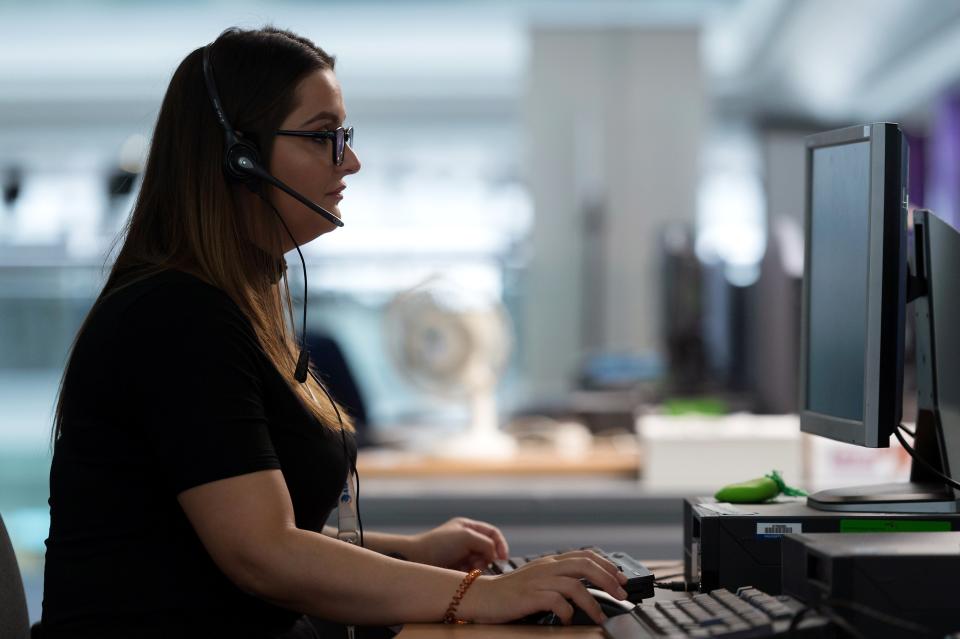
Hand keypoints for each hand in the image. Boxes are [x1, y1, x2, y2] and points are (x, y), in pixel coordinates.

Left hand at [407, 517, 509, 569]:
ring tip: (469, 570)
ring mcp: (461, 554)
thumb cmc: (440, 544)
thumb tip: (494, 556)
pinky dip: (472, 573)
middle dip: (487, 558)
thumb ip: (486, 543)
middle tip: (479, 565)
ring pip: (481, 562)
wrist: (417, 559)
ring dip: (479, 567)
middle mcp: (466, 539)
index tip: (503, 558)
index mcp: (468, 526)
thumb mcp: (466, 537)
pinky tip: (464, 574)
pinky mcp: (456, 568)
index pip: (492, 533)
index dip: (501, 544)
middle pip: (488, 549)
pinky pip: (472, 571)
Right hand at [458, 549, 629, 624]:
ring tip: (600, 616)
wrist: (482, 595)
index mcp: (551, 561)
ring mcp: (539, 581)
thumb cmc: (511, 591)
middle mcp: (547, 567)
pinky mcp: (530, 596)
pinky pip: (557, 602)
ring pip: (575, 584)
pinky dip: (568, 613)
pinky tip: (569, 621)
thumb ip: (558, 576)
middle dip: (608, 580)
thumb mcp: (538, 577)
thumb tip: (586, 585)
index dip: (607, 565)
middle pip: (585, 565)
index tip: (622, 579)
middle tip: (621, 594)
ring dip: (592, 602)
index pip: (585, 555)